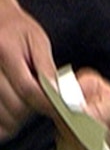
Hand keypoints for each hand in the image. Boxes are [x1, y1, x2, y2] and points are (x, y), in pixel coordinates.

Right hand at [0, 0, 56, 139]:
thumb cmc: (16, 29)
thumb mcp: (37, 41)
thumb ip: (48, 69)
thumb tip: (63, 95)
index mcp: (4, 50)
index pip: (28, 89)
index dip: (47, 103)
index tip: (61, 109)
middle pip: (15, 105)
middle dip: (34, 109)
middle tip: (43, 102)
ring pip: (3, 114)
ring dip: (18, 117)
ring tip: (26, 101)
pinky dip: (4, 121)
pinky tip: (12, 112)